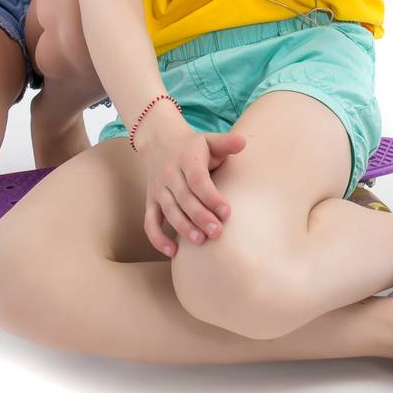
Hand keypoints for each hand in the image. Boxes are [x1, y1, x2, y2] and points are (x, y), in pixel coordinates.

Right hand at [136, 103, 245, 257]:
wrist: (159, 140)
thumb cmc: (193, 146)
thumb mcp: (209, 140)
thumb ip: (226, 142)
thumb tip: (243, 141)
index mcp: (186, 159)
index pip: (197, 180)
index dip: (211, 197)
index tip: (227, 212)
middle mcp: (170, 174)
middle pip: (184, 198)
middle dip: (200, 217)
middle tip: (218, 233)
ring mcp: (158, 189)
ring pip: (168, 211)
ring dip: (183, 227)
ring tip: (201, 241)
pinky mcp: (150, 201)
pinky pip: (150, 221)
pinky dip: (157, 238)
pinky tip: (173, 252)